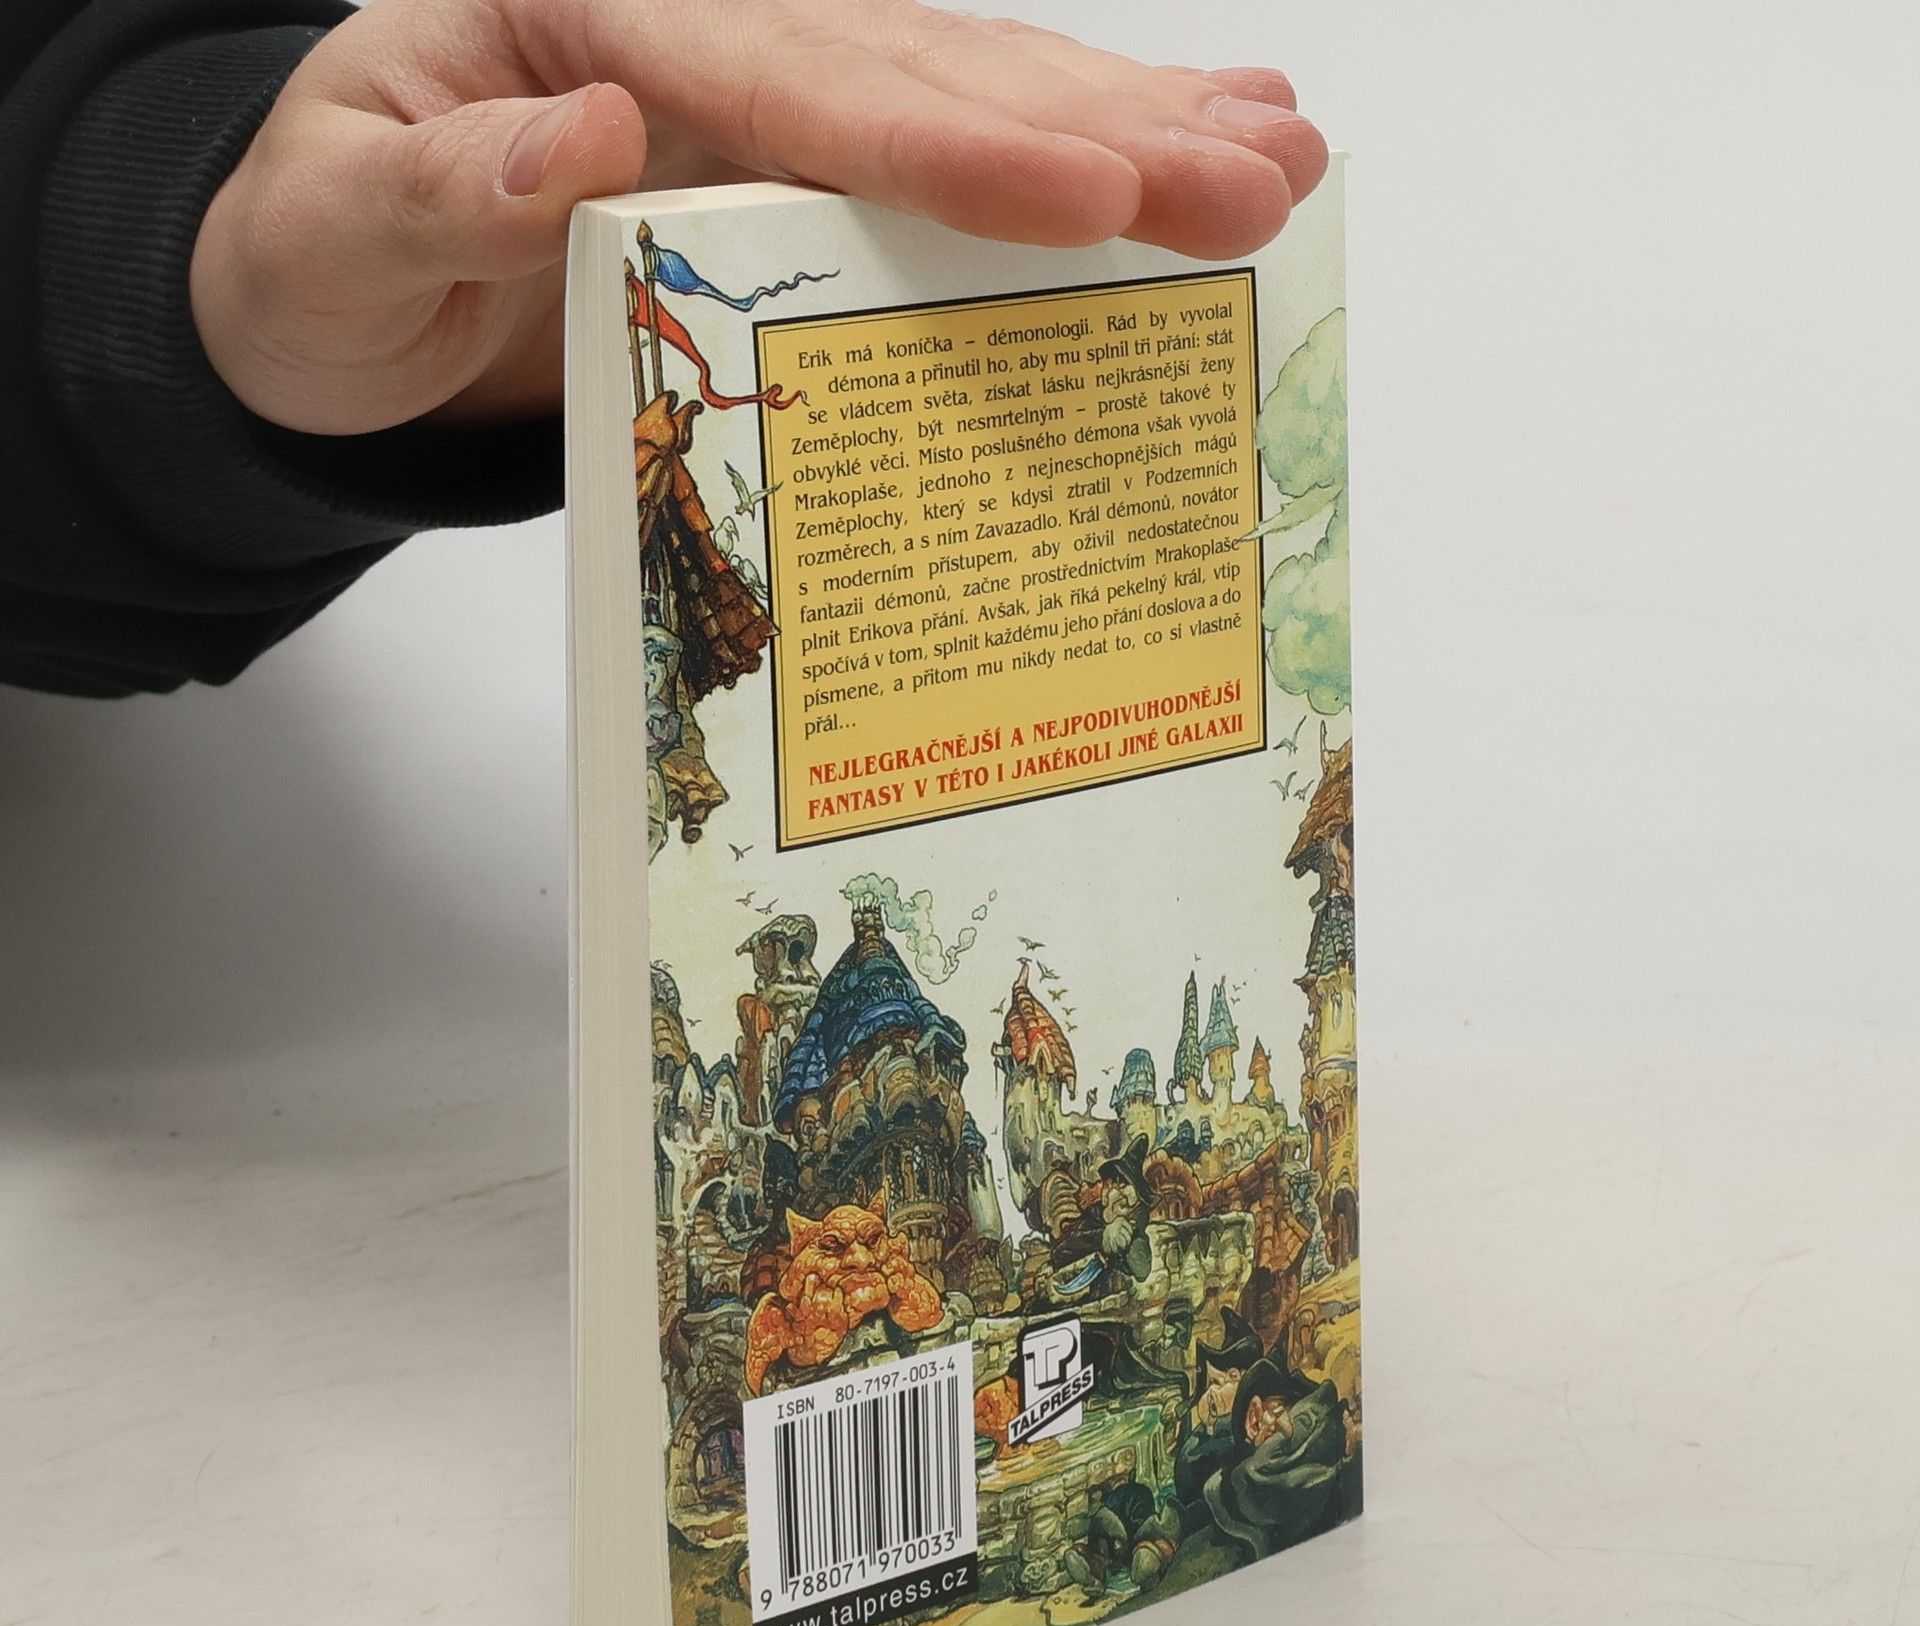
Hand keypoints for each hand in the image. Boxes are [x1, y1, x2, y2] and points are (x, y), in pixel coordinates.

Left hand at [189, 0, 1327, 435]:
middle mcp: (705, 28)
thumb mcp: (331, 224)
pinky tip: (1183, 139)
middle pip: (923, 72)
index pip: (792, 73)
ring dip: (1129, 126)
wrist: (329, 285)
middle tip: (1257, 178)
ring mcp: (762, 87)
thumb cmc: (316, 258)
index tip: (1087, 198)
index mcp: (594, 11)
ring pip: (969, 92)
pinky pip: (946, 144)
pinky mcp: (795, 157)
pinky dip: (1066, 149)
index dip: (947, 141)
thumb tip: (594, 122)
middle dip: (1099, 135)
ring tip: (1280, 150)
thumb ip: (438, 182)